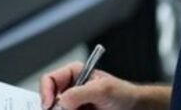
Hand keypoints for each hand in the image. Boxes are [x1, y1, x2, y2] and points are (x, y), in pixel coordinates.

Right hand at [39, 61, 169, 109]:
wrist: (134, 108)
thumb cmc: (123, 93)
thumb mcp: (103, 89)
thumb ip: (81, 92)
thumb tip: (62, 101)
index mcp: (73, 74)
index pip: (49, 80)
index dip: (45, 92)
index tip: (49, 105)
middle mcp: (70, 90)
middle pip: (50, 100)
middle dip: (54, 108)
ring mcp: (73, 105)